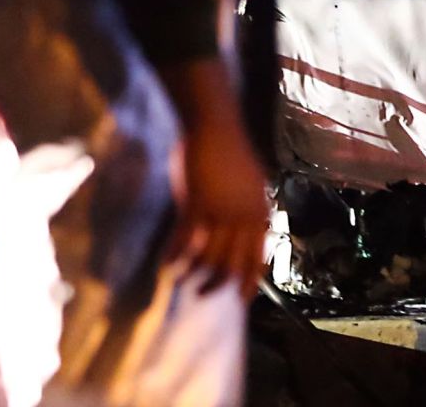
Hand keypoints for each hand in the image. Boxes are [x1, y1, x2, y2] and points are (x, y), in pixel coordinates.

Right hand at [158, 61, 269, 295]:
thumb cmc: (229, 154)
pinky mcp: (198, 203)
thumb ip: (245, 213)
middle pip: (233, 265)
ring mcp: (221, 211)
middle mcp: (244, 216)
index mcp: (260, 213)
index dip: (248, 282)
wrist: (215, 125)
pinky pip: (185, 241)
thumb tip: (239, 238)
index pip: (258, 258)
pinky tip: (165, 263)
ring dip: (192, 274)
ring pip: (208, 258)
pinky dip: (174, 256)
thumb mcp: (248, 187)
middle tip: (201, 294)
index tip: (240, 300)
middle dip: (217, 285)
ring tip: (179, 280)